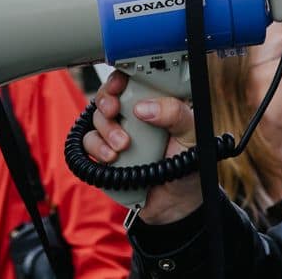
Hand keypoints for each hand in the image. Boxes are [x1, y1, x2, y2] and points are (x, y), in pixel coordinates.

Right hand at [82, 70, 201, 224]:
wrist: (176, 204)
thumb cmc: (189, 165)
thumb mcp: (192, 134)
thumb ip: (176, 113)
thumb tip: (145, 107)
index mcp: (155, 103)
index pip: (133, 80)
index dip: (121, 78)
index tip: (118, 84)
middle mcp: (134, 116)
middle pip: (108, 95)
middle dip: (107, 101)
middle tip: (114, 110)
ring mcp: (118, 134)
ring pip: (97, 118)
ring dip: (106, 129)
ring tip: (123, 146)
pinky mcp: (106, 153)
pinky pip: (88, 142)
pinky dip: (97, 148)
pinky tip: (112, 157)